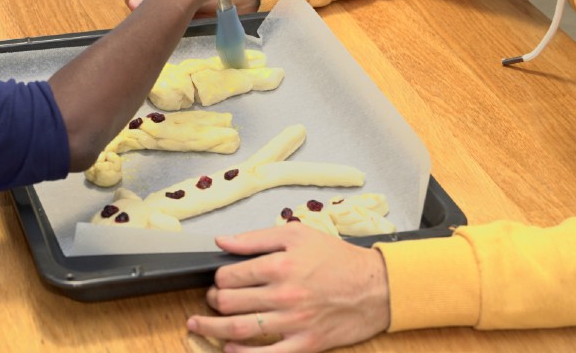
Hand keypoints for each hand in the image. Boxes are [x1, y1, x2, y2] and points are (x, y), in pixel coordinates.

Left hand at [187, 224, 391, 352]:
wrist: (376, 287)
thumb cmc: (338, 259)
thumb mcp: (298, 235)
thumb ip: (256, 238)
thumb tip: (222, 241)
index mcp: (281, 265)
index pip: (231, 275)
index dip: (218, 278)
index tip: (220, 279)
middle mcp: (285, 294)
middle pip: (230, 302)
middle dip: (213, 301)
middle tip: (212, 300)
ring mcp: (294, 322)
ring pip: (240, 329)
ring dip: (213, 328)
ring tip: (199, 325)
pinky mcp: (306, 344)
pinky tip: (230, 348)